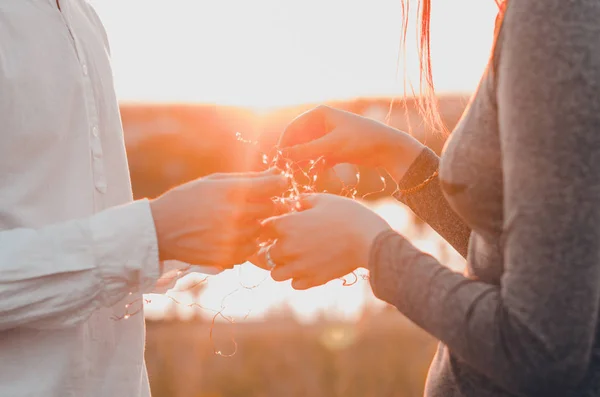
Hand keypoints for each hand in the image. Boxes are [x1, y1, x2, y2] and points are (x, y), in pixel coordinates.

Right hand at [150, 169, 287, 267]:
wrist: (160, 229)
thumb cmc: (188, 199)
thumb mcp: (214, 181)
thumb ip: (248, 178)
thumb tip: (276, 173)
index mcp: (233, 191)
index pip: (275, 185)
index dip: (279, 183)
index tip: (277, 184)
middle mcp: (236, 214)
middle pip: (273, 208)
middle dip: (267, 204)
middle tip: (253, 203)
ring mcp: (234, 237)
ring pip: (262, 229)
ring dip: (255, 224)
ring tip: (234, 220)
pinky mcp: (230, 256)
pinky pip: (252, 248)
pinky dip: (246, 242)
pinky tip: (229, 236)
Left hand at [256, 193, 390, 289]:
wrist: (369, 239)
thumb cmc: (347, 214)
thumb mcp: (323, 199)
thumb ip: (302, 201)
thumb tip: (293, 203)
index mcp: (286, 225)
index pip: (262, 228)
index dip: (268, 226)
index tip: (278, 225)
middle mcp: (287, 248)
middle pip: (264, 254)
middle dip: (272, 248)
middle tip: (285, 243)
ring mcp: (299, 267)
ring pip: (275, 274)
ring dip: (281, 267)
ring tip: (294, 259)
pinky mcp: (312, 281)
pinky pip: (294, 284)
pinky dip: (297, 278)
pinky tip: (308, 268)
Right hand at [278, 105, 424, 180]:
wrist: (388, 149)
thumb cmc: (361, 141)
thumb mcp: (331, 146)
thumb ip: (305, 151)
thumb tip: (282, 155)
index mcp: (319, 114)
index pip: (293, 128)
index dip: (284, 144)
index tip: (278, 160)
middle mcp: (322, 123)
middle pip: (299, 140)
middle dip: (293, 156)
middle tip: (286, 171)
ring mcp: (328, 136)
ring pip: (308, 151)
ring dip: (303, 162)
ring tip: (299, 175)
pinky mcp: (334, 149)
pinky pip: (318, 157)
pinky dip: (315, 165)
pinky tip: (315, 174)